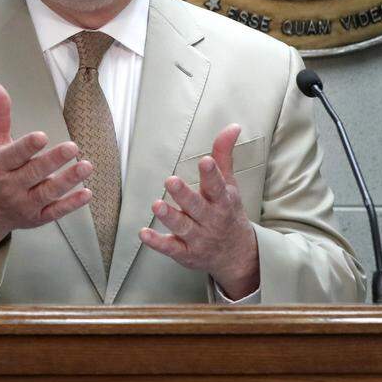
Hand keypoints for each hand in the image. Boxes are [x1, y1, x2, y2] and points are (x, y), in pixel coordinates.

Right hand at [0, 82, 93, 257]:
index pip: (13, 156)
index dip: (26, 147)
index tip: (42, 136)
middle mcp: (11, 186)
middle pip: (33, 173)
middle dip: (53, 161)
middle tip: (73, 148)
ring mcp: (24, 203)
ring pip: (47, 193)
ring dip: (68, 181)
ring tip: (86, 166)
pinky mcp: (37, 217)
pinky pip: (55, 212)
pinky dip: (71, 205)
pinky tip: (87, 193)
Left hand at [139, 124, 259, 298]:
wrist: (238, 255)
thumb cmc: (229, 213)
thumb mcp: (230, 184)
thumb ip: (224, 155)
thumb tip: (232, 126)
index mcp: (223, 201)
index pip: (217, 186)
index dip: (211, 174)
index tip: (205, 161)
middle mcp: (211, 220)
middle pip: (197, 207)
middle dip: (184, 195)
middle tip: (171, 181)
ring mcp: (199, 238)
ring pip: (183, 227)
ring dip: (169, 217)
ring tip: (156, 205)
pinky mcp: (186, 253)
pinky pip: (171, 248)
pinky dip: (157, 243)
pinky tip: (144, 233)